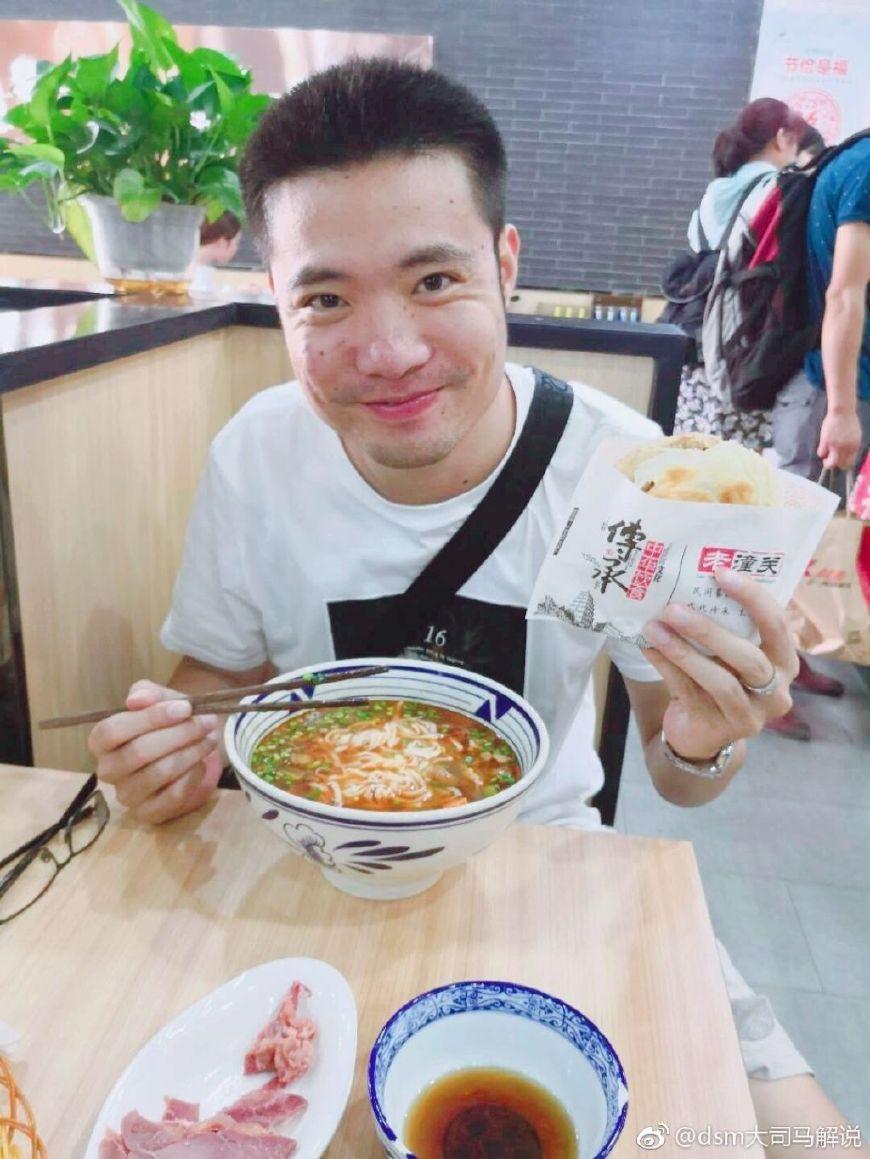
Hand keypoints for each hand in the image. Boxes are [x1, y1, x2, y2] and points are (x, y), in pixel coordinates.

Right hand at [88, 680, 223, 823]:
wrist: (190, 748)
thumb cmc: (169, 721)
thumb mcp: (160, 698)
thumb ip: (148, 693)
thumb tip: (136, 699)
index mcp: (101, 740)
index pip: (113, 730)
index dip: (150, 718)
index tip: (184, 707)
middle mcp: (108, 770)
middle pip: (139, 752)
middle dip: (179, 734)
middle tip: (207, 722)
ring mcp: (126, 795)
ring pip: (159, 773)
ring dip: (191, 752)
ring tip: (208, 739)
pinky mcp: (148, 813)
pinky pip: (173, 795)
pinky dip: (193, 776)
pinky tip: (201, 763)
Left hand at [642, 569, 797, 760]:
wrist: (701, 733)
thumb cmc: (718, 677)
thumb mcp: (728, 653)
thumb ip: (724, 625)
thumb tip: (687, 581)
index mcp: (785, 662)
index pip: (777, 625)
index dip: (752, 597)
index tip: (720, 573)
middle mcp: (776, 692)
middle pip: (749, 657)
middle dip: (708, 630)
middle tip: (673, 608)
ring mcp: (751, 715)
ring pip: (719, 681)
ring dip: (682, 651)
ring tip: (654, 628)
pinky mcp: (721, 730)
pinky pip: (691, 694)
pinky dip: (666, 668)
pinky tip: (648, 648)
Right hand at [818, 407, 862, 469]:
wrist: (842, 411)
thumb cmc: (848, 421)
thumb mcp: (855, 435)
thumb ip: (851, 446)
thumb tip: (846, 455)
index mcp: (855, 446)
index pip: (850, 462)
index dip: (844, 463)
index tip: (840, 461)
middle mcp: (846, 448)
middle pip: (841, 465)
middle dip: (836, 464)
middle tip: (831, 460)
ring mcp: (836, 446)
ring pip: (830, 463)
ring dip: (827, 462)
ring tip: (825, 457)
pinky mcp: (826, 442)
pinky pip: (821, 453)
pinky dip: (821, 452)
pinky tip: (822, 446)